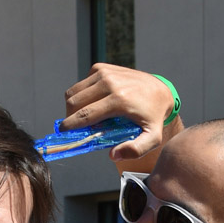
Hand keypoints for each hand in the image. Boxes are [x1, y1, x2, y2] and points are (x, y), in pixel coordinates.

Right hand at [59, 64, 178, 165]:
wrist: (160, 91)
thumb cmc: (153, 118)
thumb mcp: (152, 138)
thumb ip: (135, 150)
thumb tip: (113, 155)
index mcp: (119, 100)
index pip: (85, 114)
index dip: (70, 125)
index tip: (62, 133)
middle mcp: (109, 82)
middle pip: (74, 102)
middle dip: (70, 117)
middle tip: (77, 128)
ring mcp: (104, 73)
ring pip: (73, 92)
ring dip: (73, 107)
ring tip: (84, 117)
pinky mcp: (101, 68)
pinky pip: (81, 85)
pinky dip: (81, 95)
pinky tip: (93, 103)